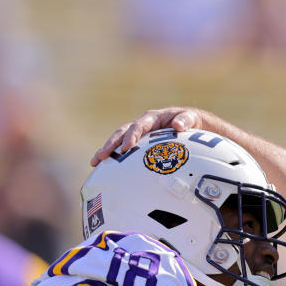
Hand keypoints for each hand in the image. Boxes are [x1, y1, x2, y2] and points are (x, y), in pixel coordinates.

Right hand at [90, 107, 209, 165]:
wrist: (189, 123)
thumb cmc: (190, 121)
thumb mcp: (191, 118)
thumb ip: (186, 120)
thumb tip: (178, 125)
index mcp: (152, 118)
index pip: (139, 126)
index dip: (132, 136)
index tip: (126, 148)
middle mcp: (142, 124)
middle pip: (122, 132)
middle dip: (111, 144)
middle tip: (102, 156)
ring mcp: (138, 133)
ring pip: (118, 140)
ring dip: (106, 150)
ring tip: (95, 162)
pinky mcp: (137, 142)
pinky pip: (122, 148)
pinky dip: (113, 156)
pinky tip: (103, 167)